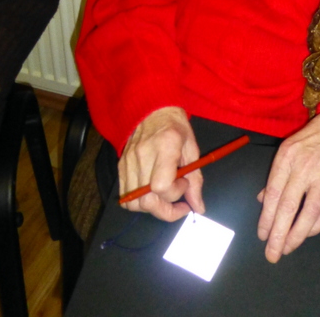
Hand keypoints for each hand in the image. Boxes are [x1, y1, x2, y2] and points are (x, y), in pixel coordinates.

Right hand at [118, 106, 204, 221]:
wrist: (152, 109)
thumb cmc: (175, 126)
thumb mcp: (192, 149)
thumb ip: (196, 180)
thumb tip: (199, 207)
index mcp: (164, 147)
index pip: (162, 186)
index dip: (176, 192)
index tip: (185, 183)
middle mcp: (142, 156)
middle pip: (146, 201)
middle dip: (165, 210)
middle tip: (179, 204)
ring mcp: (128, 162)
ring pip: (133, 204)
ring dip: (152, 208)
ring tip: (165, 197)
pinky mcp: (120, 167)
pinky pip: (125, 197)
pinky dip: (139, 202)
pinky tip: (152, 193)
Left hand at [257, 108, 319, 262]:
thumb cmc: (315, 135)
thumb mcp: (289, 146)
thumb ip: (276, 173)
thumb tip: (263, 200)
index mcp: (288, 156)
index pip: (274, 193)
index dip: (266, 217)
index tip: (262, 234)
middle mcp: (304, 168)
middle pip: (288, 207)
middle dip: (278, 234)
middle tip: (271, 253)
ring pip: (309, 214)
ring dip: (297, 236)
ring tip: (287, 249)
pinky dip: (316, 228)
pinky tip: (306, 234)